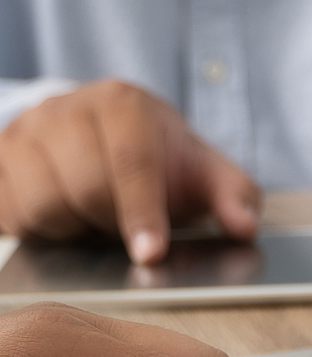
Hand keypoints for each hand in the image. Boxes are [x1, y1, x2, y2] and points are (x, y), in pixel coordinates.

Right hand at [0, 80, 259, 264]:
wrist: (109, 135)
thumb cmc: (161, 160)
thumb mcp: (207, 174)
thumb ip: (234, 197)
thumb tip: (244, 226)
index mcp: (121, 104)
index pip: (130, 161)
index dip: (141, 212)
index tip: (151, 253)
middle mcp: (64, 109)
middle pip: (84, 187)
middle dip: (111, 223)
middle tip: (127, 229)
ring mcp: (23, 132)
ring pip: (42, 204)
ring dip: (75, 229)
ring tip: (97, 220)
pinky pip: (10, 212)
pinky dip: (40, 230)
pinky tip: (66, 221)